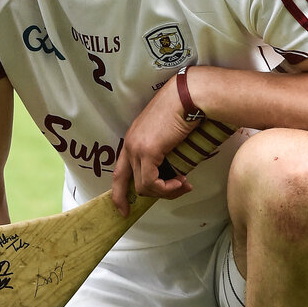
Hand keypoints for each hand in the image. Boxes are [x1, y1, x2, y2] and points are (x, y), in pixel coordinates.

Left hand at [111, 76, 193, 215]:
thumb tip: (172, 172)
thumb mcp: (168, 135)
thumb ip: (164, 152)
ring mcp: (136, 147)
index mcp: (132, 139)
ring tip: (183, 184)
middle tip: (165, 197)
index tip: (124, 209)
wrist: (188, 97)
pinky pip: (152, 182)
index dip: (119, 193)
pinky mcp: (147, 151)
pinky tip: (181, 181)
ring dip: (165, 190)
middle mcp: (130, 144)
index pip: (119, 172)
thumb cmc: (184, 110)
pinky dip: (167, 187)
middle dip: (141, 197)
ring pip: (143, 186)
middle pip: (126, 182)